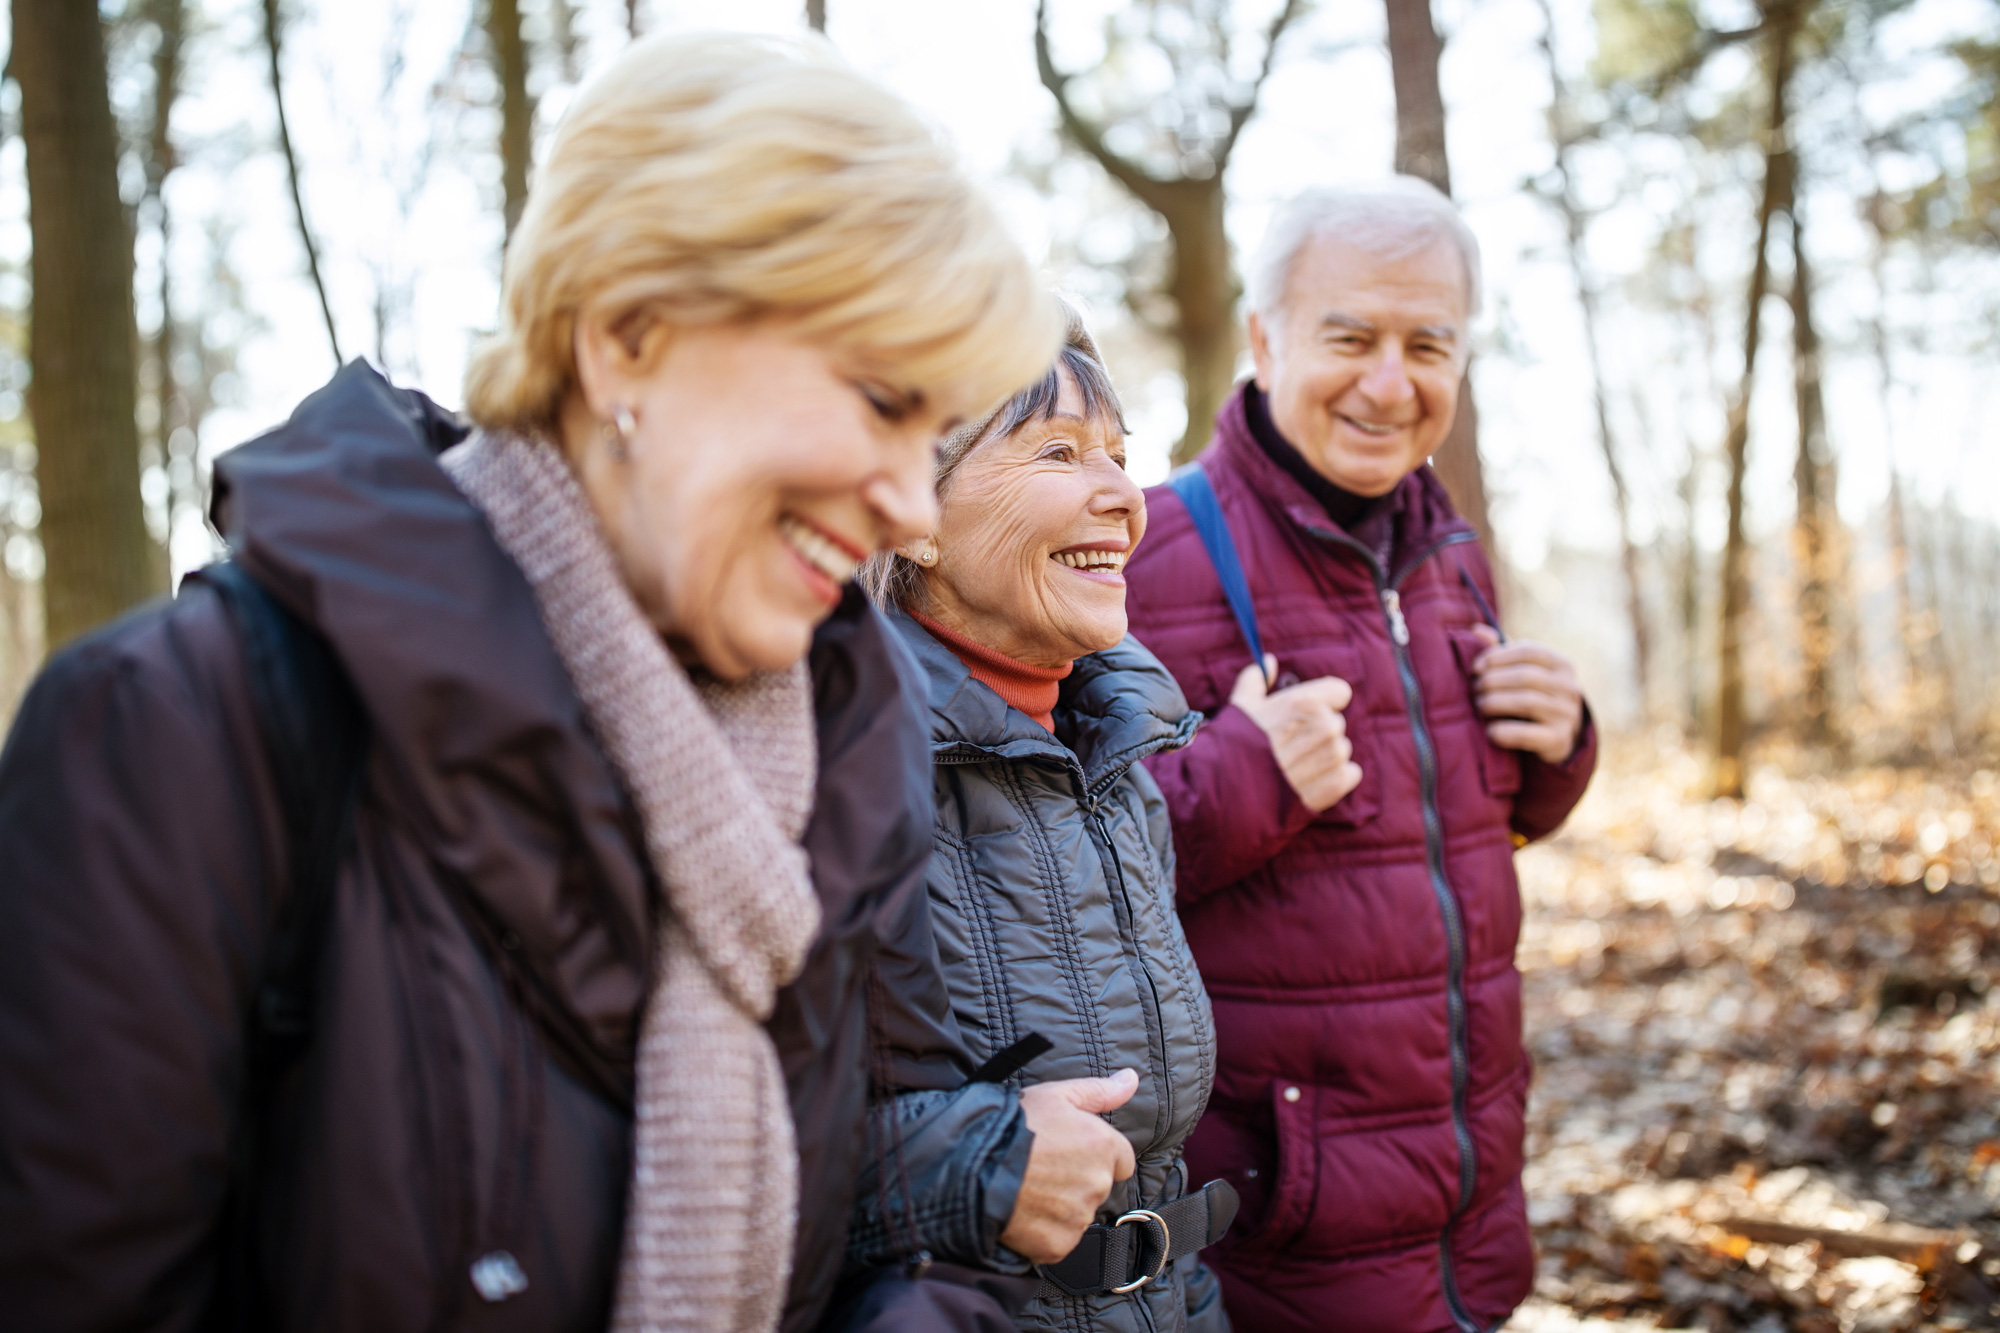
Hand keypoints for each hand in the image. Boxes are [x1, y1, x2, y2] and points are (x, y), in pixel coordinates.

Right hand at [1000, 1069, 1138, 1263]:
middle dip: (1076, 1179)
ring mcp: (1078, 1217)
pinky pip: (1059, 1239)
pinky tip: (1022, 1211)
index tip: (1070, 1152)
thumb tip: (1131, 1079)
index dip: (1096, 1155)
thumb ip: (1099, 1091)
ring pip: (1077, 1213)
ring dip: (1060, 1206)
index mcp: (1102, 1145)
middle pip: (1097, 1186)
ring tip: (1028, 1188)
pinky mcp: (1059, 1245)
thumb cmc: (1011, 1125)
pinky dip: (1044, 1230)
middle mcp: (1097, 1183)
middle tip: (1042, 1168)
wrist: (972, 1165)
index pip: (1121, 1160)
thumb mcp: (1055, 1095)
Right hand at [1229, 657, 1363, 812]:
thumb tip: (1269, 662)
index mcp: (1305, 702)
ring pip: (1341, 750)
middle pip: (1336, 723)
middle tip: (1291, 746)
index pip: (1340, 692)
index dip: (1325, 701)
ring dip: (1324, 757)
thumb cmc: (1233, 746)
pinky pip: (1349, 775)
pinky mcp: (1336, 784)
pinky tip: (1308, 782)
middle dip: (1318, 733)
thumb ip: (1256, 679)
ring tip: (1294, 767)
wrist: (1228, 793)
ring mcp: (1332, 757)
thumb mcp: (1240, 705)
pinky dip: (1334, 779)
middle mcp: (1324, 726)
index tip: (1308, 714)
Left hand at [1469, 624, 1583, 763]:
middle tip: (1475, 689)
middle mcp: (1570, 688)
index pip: (1528, 651)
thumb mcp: (1522, 671)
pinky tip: (1490, 731)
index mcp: (1562, 665)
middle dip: (1493, 681)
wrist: (1556, 737)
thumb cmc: (1532, 696)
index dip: (1497, 657)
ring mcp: (1568, 715)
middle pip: (1526, 676)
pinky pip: (1526, 733)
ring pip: (1526, 702)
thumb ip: (1502, 652)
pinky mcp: (1559, 740)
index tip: (1475, 668)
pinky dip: (1503, 731)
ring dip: (1494, 703)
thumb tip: (1476, 630)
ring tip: (1480, 706)